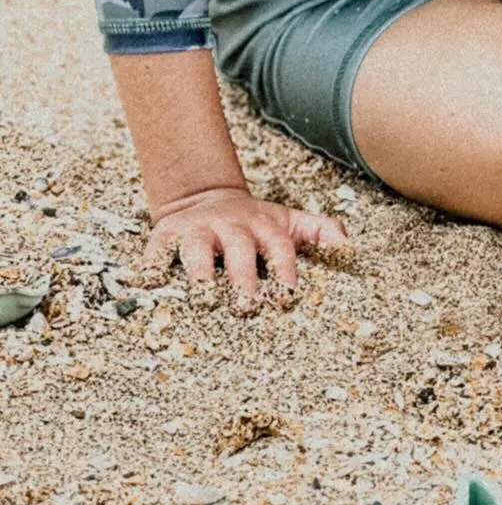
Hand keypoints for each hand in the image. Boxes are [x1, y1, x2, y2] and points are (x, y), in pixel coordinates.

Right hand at [143, 184, 348, 309]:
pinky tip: (151, 288)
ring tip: (202, 300)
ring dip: (199, 273)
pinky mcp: (165, 235)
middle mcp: (230, 226)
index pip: (279, 246)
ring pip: (197, 250)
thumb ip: (319, 231)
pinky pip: (156, 253)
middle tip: (246, 308)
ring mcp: (196, 230)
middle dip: (243, 278)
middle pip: (239, 250)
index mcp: (262, 226)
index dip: (284, 269)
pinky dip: (152, 268)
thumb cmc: (253, 223)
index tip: (287, 296)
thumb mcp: (287, 222)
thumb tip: (348, 246)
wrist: (204, 197)